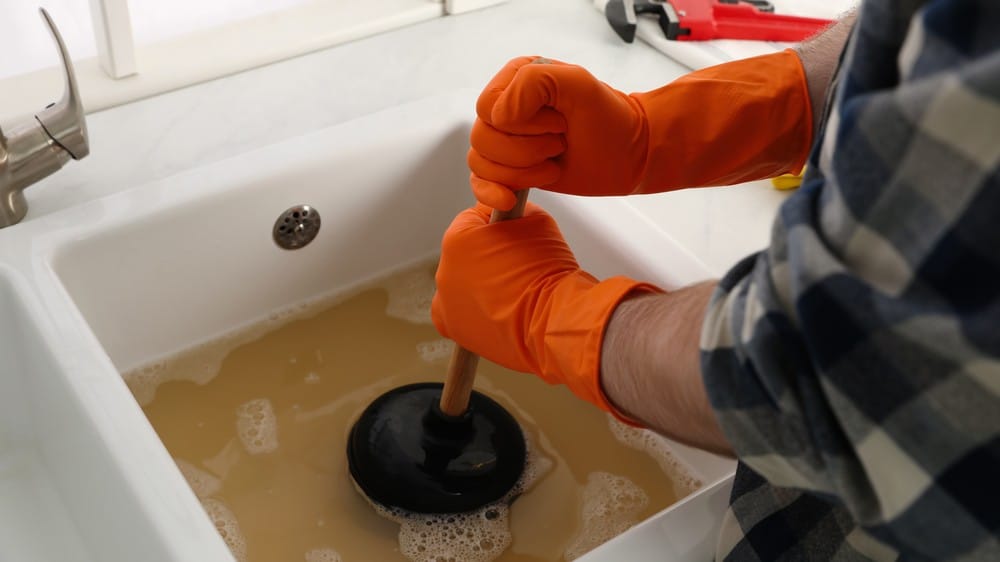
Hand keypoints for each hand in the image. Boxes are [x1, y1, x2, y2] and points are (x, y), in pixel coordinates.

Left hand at [431, 202, 659, 413]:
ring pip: (461, 285)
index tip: (512, 236)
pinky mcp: (453, 329)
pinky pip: (459, 314)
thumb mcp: (536, 220)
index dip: (496, 226)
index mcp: (458, 238)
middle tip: (517, 267)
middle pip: (465, 256)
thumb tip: (510, 212)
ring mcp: (445, 302)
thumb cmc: (547, 271)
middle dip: (486, 258)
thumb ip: (514, 211)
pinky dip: (474, 313)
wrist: (553, 319)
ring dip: (480, 286)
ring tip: (512, 294)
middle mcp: (444, 270)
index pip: (472, 220)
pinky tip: (497, 312)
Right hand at [469, 56, 648, 209]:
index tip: (559, 124)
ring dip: (521, 172)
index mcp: (516, 79)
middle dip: (524, 150)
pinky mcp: (509, 170)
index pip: (488, 107)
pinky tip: (510, 197)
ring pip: (480, 162)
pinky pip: (479, 183)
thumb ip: (535, 81)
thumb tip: (499, 116)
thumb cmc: (610, 118)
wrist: (629, 154)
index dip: (521, 123)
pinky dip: (491, 193)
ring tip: (553, 163)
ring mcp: (505, 141)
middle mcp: (506, 108)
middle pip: (481, 137)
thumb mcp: (578, 83)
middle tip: (559, 144)